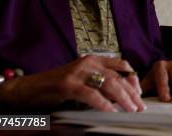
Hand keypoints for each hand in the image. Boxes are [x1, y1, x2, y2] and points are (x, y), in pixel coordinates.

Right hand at [0, 56, 143, 111]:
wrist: (31, 87)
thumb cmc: (58, 85)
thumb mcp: (83, 78)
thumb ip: (100, 80)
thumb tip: (123, 92)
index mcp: (94, 59)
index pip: (121, 65)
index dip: (133, 78)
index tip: (140, 92)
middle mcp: (88, 63)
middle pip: (118, 77)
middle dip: (132, 92)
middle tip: (140, 105)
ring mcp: (78, 72)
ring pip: (109, 84)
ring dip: (123, 99)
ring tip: (131, 109)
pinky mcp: (68, 85)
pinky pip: (91, 94)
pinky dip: (104, 104)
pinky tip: (111, 111)